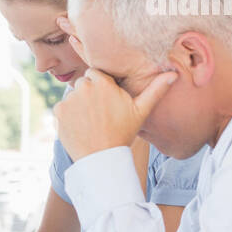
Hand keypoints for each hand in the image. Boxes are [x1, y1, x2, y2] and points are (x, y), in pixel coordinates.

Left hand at [54, 67, 175, 160]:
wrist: (102, 158)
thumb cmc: (123, 133)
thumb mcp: (141, 111)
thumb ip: (155, 90)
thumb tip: (173, 74)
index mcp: (102, 82)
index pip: (95, 73)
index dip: (100, 86)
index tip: (105, 99)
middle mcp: (84, 87)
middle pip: (83, 83)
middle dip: (89, 93)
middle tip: (98, 112)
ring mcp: (69, 99)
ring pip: (72, 96)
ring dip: (78, 104)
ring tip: (90, 121)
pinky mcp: (58, 111)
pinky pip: (62, 108)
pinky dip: (68, 115)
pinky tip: (80, 126)